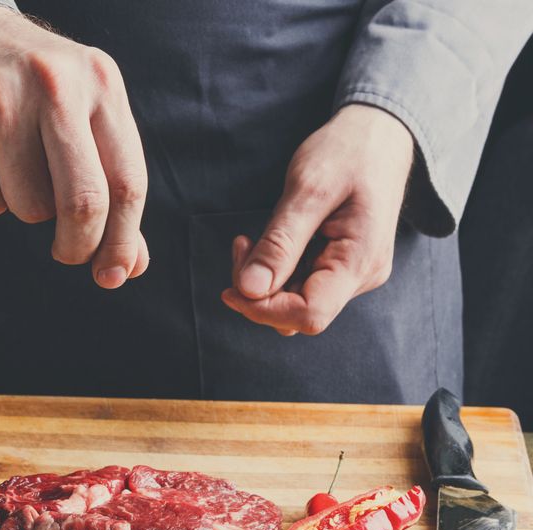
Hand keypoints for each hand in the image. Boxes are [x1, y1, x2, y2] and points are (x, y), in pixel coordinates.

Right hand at [0, 6, 148, 289]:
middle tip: (69, 254)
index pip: (127, 183)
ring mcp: (0, 100)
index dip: (123, 241)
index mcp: (101, 83)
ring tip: (16, 167)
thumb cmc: (35, 90)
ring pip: (30, 207)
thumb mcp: (87, 118)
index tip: (115, 274)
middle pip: (83, 202)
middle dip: (78, 246)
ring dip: (26, 208)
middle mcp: (55, 85)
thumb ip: (113, 188)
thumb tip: (131, 266)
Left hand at [223, 104, 413, 334]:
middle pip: (297, 314)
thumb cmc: (347, 152)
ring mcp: (352, 275)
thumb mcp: (308, 189)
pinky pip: (300, 286)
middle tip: (241, 246)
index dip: (264, 309)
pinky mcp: (340, 268)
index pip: (308, 314)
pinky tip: (267, 243)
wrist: (379, 133)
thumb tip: (249, 289)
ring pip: (294, 303)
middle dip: (258, 292)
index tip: (232, 288)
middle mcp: (361, 277)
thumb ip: (280, 243)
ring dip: (263, 281)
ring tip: (251, 241)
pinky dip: (275, 271)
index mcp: (360, 261)